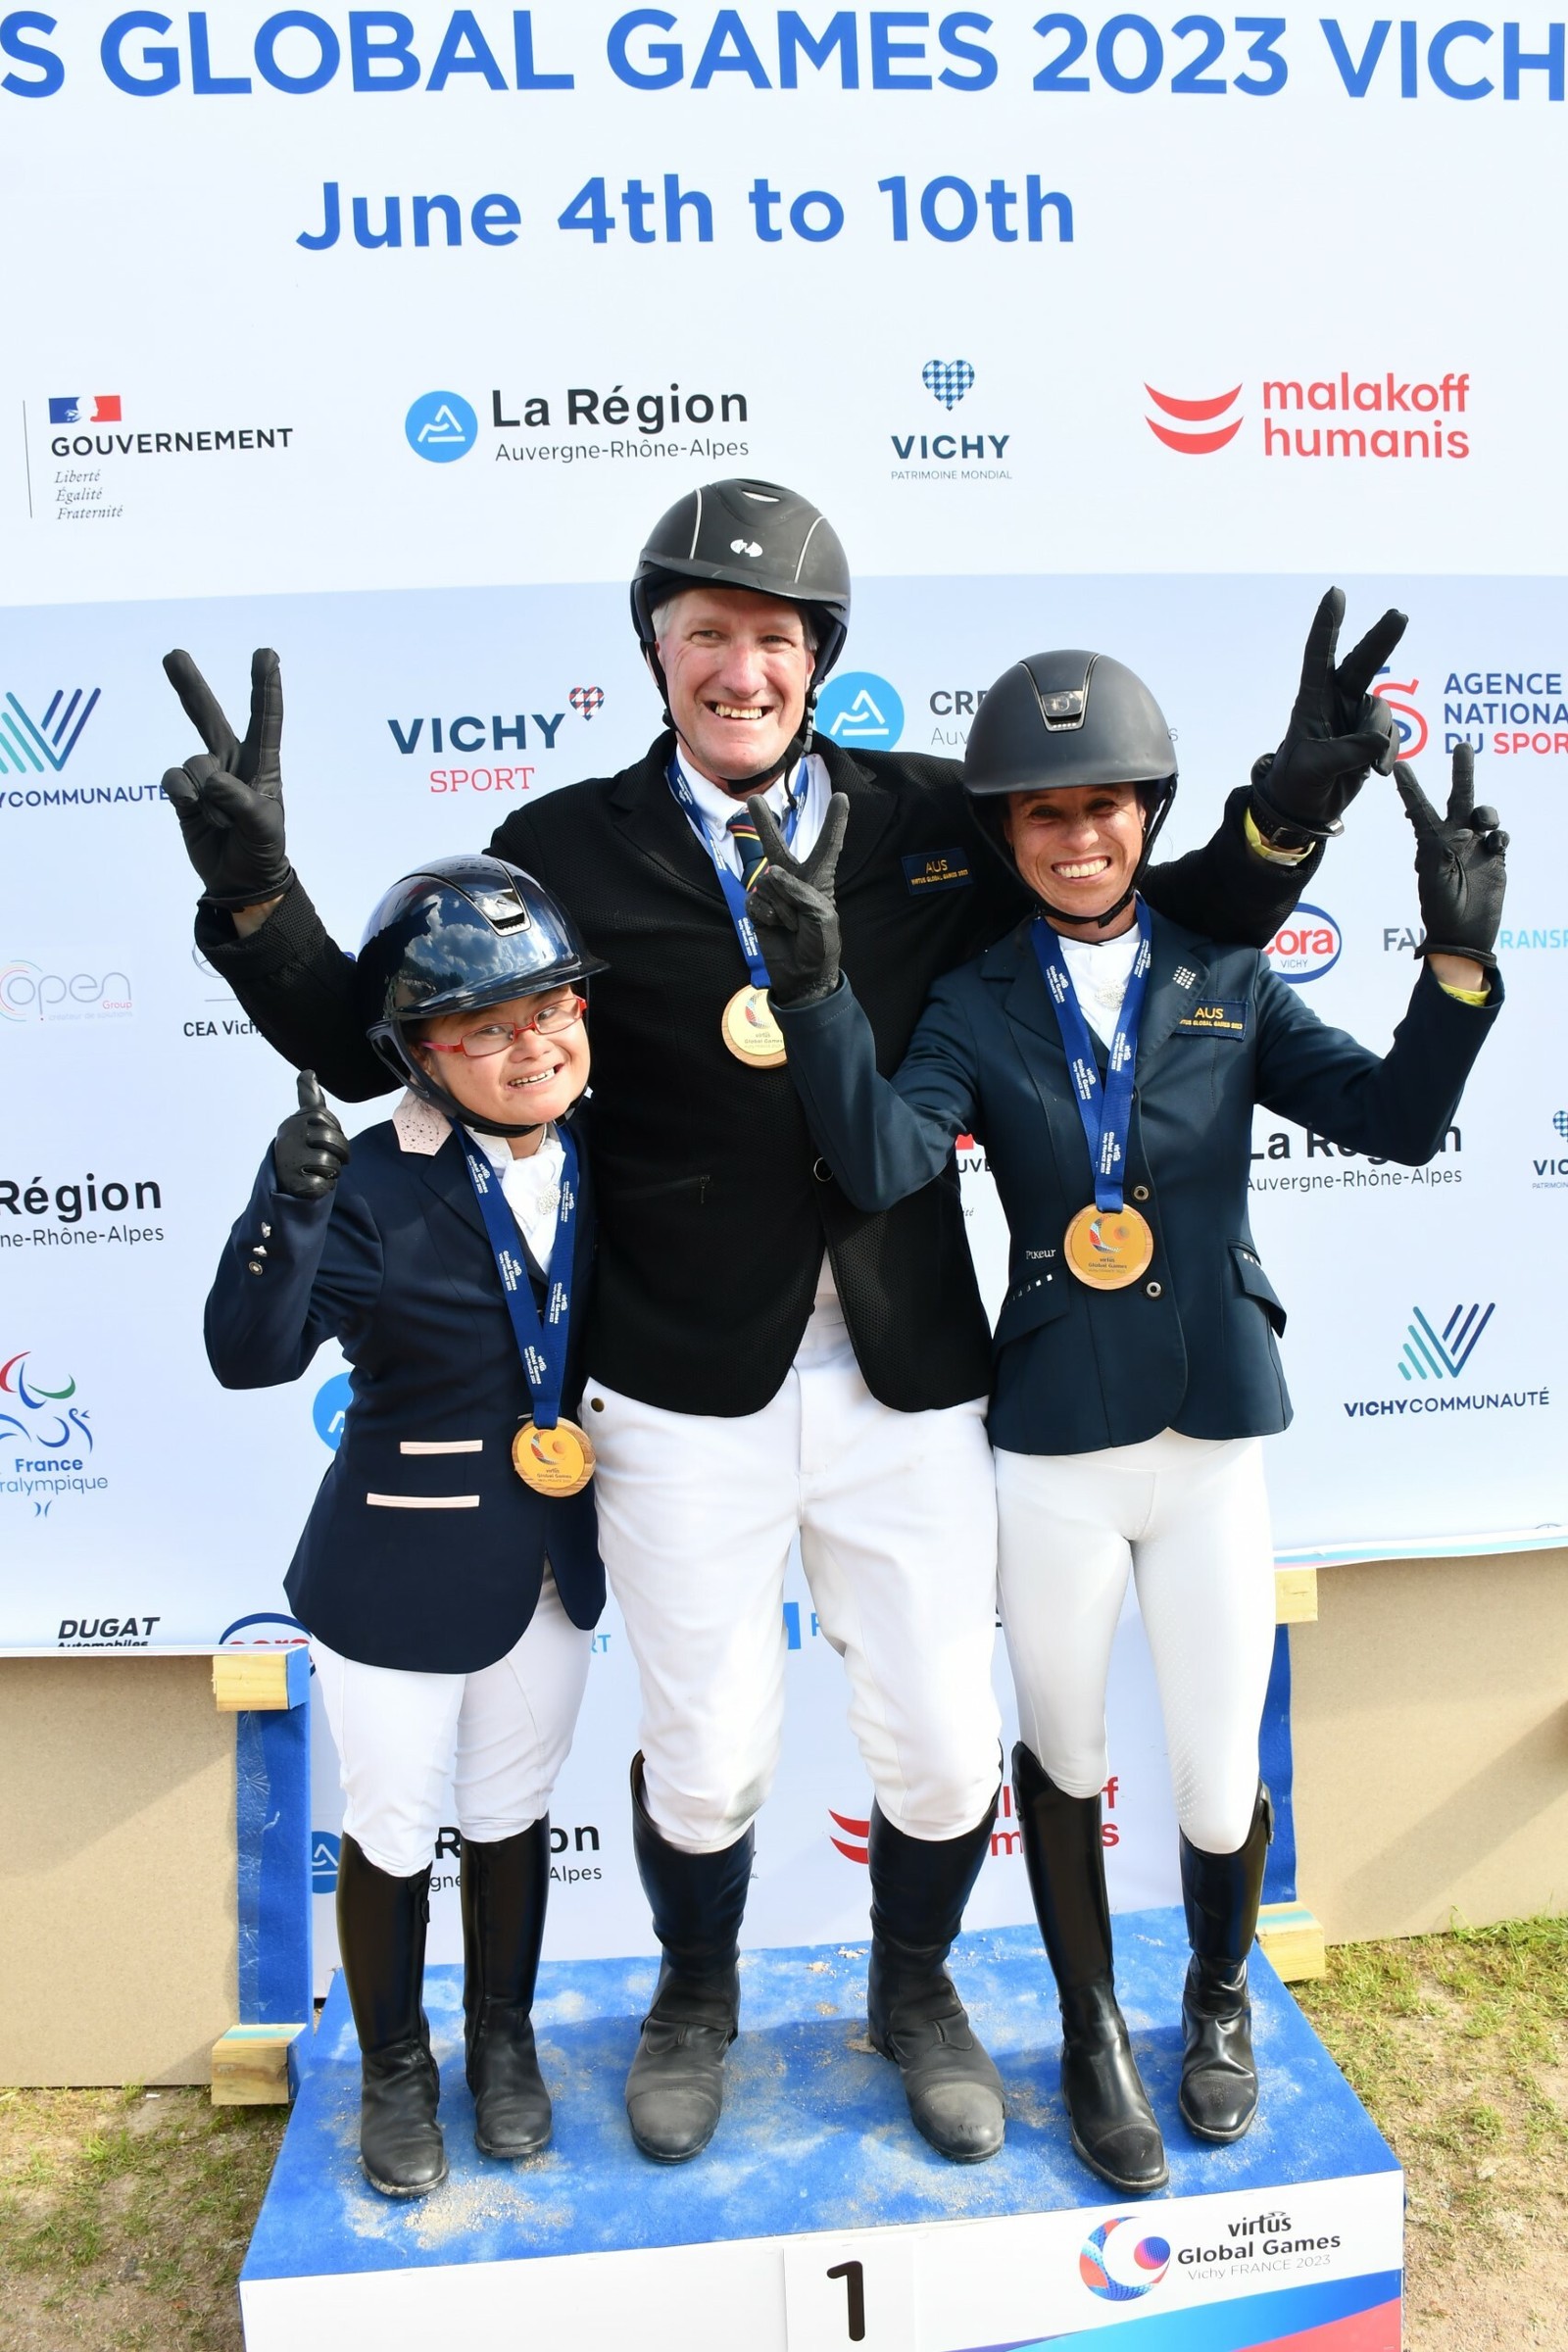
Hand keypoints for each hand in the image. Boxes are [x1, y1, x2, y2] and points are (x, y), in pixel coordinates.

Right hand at [161, 647, 292, 909]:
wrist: (239, 882)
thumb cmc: (262, 851)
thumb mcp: (263, 827)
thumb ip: (241, 800)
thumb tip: (210, 779)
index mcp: (262, 764)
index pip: (265, 720)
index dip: (264, 687)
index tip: (266, 654)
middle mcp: (231, 763)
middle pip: (209, 717)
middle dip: (191, 686)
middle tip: (173, 654)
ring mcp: (204, 777)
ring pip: (193, 762)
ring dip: (205, 795)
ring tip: (221, 820)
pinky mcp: (182, 793)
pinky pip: (174, 779)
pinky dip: (183, 796)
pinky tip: (196, 813)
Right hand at [273, 1071, 349, 1198]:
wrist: (285, 1179)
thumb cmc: (303, 1145)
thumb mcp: (307, 1119)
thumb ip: (309, 1097)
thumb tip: (308, 1071)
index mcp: (294, 1121)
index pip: (325, 1117)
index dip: (334, 1128)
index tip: (324, 1135)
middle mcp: (288, 1138)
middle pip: (333, 1139)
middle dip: (340, 1151)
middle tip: (330, 1156)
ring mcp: (289, 1160)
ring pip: (330, 1162)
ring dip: (332, 1169)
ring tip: (320, 1168)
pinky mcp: (293, 1182)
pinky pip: (324, 1183)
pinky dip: (325, 1185)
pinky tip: (313, 1181)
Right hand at [743, 792, 849, 1008]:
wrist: (802, 975)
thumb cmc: (821, 945)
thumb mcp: (822, 914)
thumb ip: (800, 889)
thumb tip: (771, 874)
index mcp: (819, 879)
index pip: (828, 845)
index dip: (835, 822)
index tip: (842, 797)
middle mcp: (794, 880)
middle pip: (777, 845)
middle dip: (764, 823)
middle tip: (753, 800)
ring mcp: (774, 893)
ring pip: (768, 881)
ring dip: (781, 906)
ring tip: (791, 925)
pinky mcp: (758, 908)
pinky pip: (756, 899)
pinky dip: (768, 915)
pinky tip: (777, 927)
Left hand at [1250, 589, 1407, 845]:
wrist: (1304, 808)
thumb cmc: (1297, 783)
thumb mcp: (1316, 768)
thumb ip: (1347, 752)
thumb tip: (1380, 741)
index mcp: (1312, 700)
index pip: (1319, 655)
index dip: (1328, 625)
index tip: (1335, 594)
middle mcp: (1336, 701)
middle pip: (1362, 663)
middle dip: (1381, 640)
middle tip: (1399, 615)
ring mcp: (1355, 716)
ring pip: (1382, 711)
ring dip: (1381, 737)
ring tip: (1372, 766)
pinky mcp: (1370, 735)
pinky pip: (1390, 735)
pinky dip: (1389, 752)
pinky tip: (1378, 770)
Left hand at [1396, 746, 1506, 969]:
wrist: (1463, 934)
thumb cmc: (1441, 908)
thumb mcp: (1434, 876)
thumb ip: (1442, 850)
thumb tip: (1462, 830)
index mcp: (1430, 841)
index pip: (1418, 807)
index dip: (1410, 786)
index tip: (1399, 765)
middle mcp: (1452, 838)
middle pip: (1457, 798)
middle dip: (1461, 772)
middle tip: (1462, 746)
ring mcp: (1475, 847)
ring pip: (1483, 814)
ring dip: (1486, 812)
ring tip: (1483, 823)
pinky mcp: (1495, 858)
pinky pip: (1500, 836)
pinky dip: (1500, 836)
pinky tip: (1495, 847)